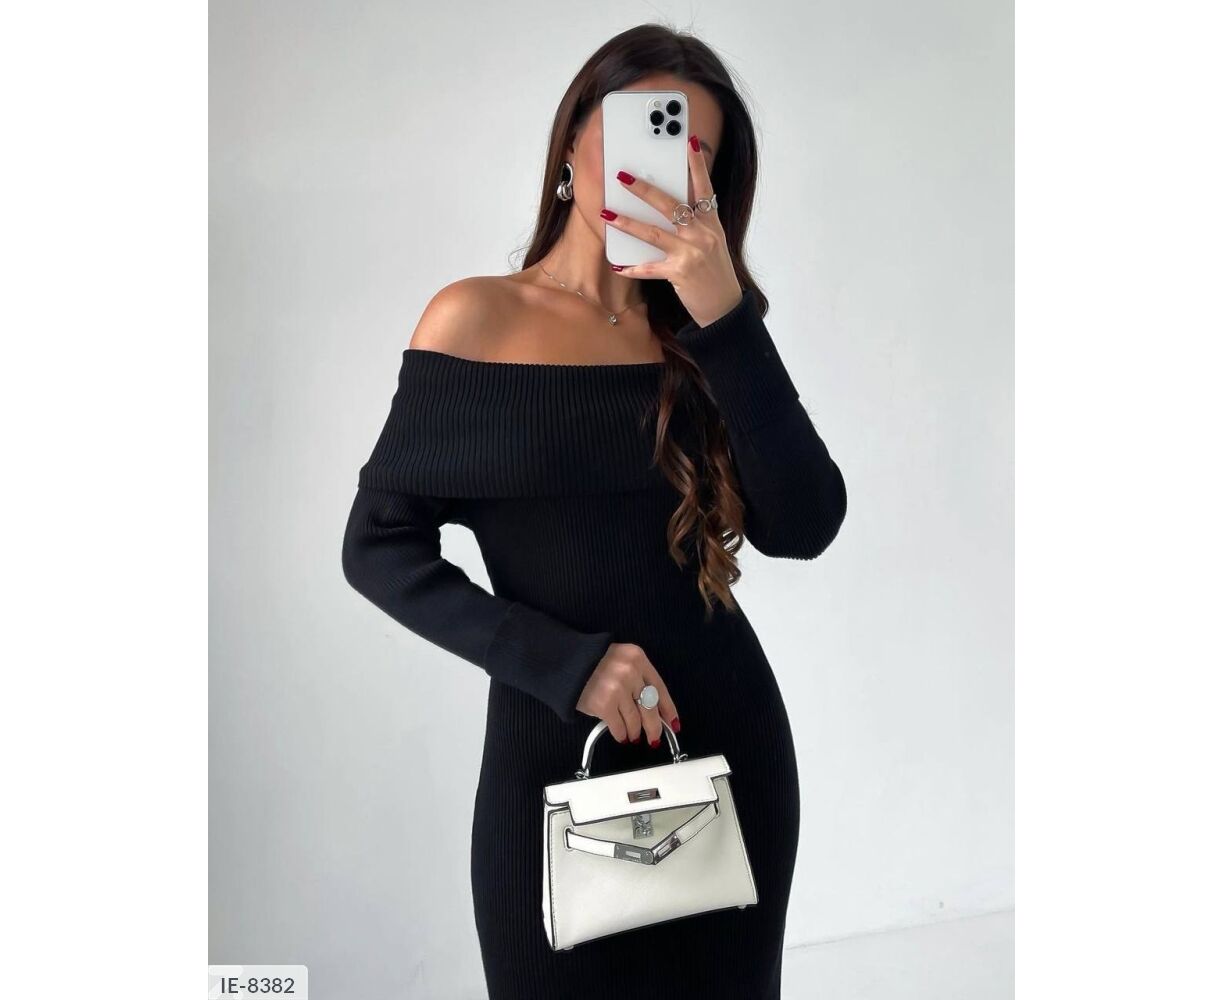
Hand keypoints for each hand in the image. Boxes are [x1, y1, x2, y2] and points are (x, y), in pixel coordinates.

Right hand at [576, 642, 680, 746]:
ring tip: (633, 736)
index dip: (668, 709)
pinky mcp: (604, 704)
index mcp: (638, 658)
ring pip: (635, 719)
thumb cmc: (592, 663)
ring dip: (635, 732)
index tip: (672, 722)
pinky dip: (621, 734)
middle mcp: (630, 672)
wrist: (564, 663)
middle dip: (654, 727)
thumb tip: (653, 710)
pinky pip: (619, 726)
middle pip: (650, 707)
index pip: (660, 688)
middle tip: (654, 738)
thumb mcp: (620, 660)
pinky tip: (621, 735)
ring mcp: (617, 688)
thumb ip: (637, 679)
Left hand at [602, 134, 743, 327]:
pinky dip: (633, 268)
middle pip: (670, 205)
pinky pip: (650, 269)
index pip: (705, 187)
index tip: (688, 141)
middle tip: (623, 177)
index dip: (696, 164)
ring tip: (606, 214)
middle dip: (644, 190)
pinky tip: (618, 265)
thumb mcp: (713, 241)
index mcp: (711, 222)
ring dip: (627, 223)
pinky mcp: (679, 273)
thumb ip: (696, 222)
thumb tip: (670, 207)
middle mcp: (702, 234)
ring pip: (654, 233)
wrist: (724, 306)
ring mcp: (690, 253)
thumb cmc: (715, 272)